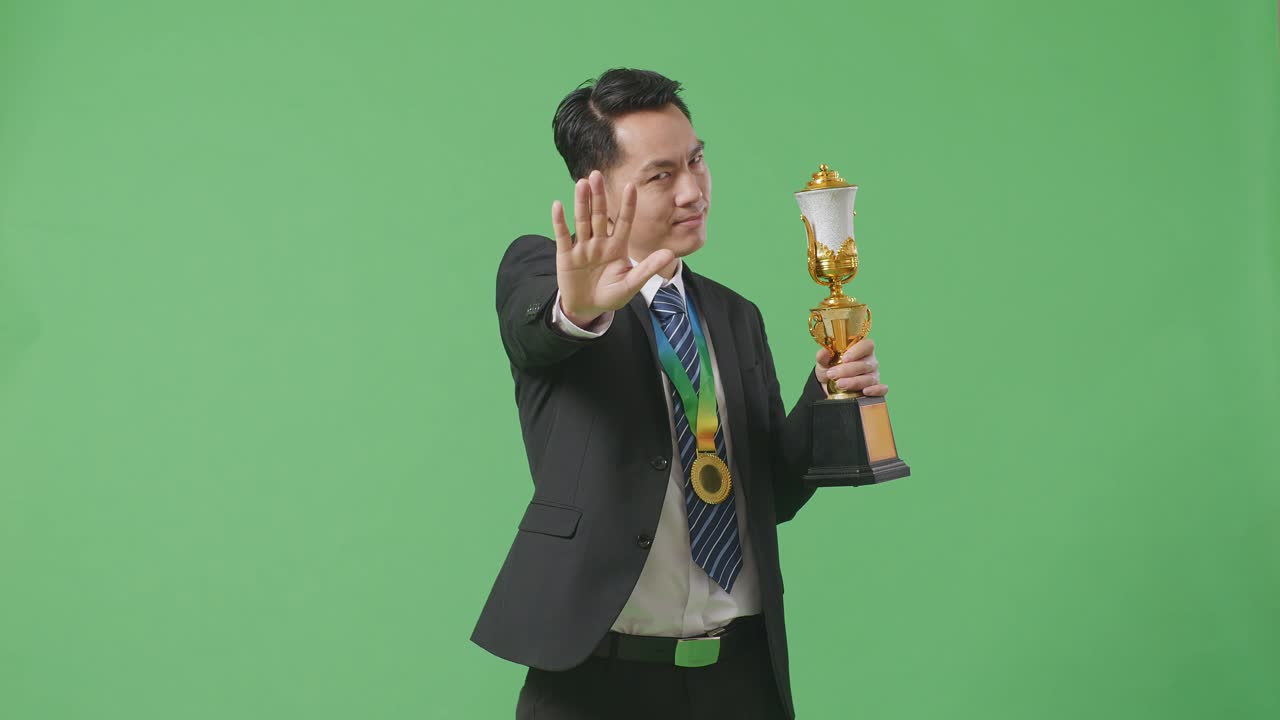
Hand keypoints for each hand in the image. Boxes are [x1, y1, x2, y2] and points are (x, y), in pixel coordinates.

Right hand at [551, 170, 674, 326]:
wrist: (588, 308)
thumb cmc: (611, 295)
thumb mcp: (632, 283)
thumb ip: (648, 268)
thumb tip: (669, 253)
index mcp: (617, 246)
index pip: (624, 221)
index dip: (627, 204)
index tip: (632, 185)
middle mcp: (600, 242)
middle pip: (599, 215)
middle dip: (599, 196)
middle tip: (597, 174)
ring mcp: (583, 247)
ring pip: (582, 221)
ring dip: (581, 203)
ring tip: (582, 183)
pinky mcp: (566, 256)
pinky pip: (563, 236)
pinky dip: (559, 221)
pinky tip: (558, 205)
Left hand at [815, 338, 887, 396]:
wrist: (828, 387)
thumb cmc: (830, 369)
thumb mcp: (823, 363)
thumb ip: (823, 356)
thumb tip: (824, 351)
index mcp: (861, 350)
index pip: (866, 345)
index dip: (857, 351)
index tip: (844, 358)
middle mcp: (870, 362)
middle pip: (865, 364)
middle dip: (847, 370)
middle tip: (832, 375)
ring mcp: (874, 375)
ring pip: (869, 378)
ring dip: (854, 382)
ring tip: (839, 384)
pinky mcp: (876, 389)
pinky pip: (882, 389)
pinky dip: (875, 390)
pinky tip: (865, 391)